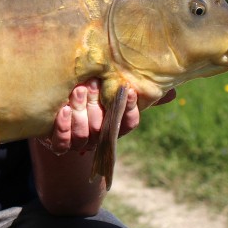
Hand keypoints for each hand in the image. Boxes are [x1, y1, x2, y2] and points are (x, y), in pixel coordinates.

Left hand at [39, 81, 177, 154]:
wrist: (55, 104)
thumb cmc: (90, 94)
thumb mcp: (110, 88)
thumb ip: (137, 88)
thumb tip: (173, 90)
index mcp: (115, 125)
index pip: (128, 122)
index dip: (129, 108)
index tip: (128, 90)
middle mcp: (99, 136)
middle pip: (103, 128)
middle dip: (98, 105)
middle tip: (93, 83)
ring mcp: (79, 142)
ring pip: (83, 135)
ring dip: (81, 113)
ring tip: (78, 91)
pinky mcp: (59, 144)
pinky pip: (63, 144)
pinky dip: (64, 128)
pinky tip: (64, 110)